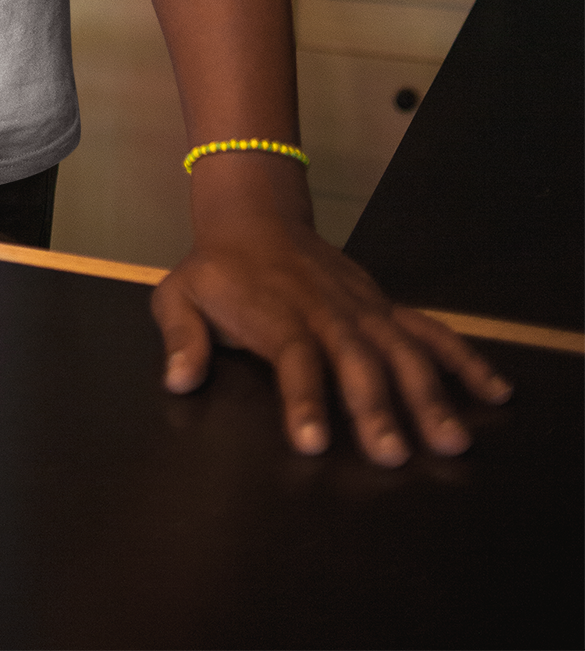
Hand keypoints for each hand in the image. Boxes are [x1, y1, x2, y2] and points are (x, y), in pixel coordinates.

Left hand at [152, 186, 512, 465]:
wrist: (255, 218)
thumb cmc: (217, 269)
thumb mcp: (179, 294)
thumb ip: (180, 336)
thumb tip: (179, 380)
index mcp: (275, 313)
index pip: (292, 356)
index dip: (303, 398)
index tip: (313, 441)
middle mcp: (324, 310)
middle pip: (355, 358)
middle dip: (374, 406)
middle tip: (391, 454)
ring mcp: (360, 306)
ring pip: (400, 348)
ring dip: (427, 392)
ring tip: (449, 438)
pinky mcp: (383, 305)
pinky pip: (428, 330)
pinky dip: (463, 358)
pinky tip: (493, 391)